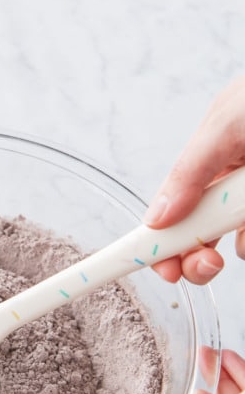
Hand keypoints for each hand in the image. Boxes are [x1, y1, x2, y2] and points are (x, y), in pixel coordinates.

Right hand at [145, 75, 244, 283]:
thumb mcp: (227, 123)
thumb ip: (190, 169)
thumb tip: (157, 217)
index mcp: (210, 163)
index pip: (173, 212)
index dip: (161, 244)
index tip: (161, 270)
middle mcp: (233, 186)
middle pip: (203, 239)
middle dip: (198, 258)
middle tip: (207, 264)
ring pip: (240, 244)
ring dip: (241, 244)